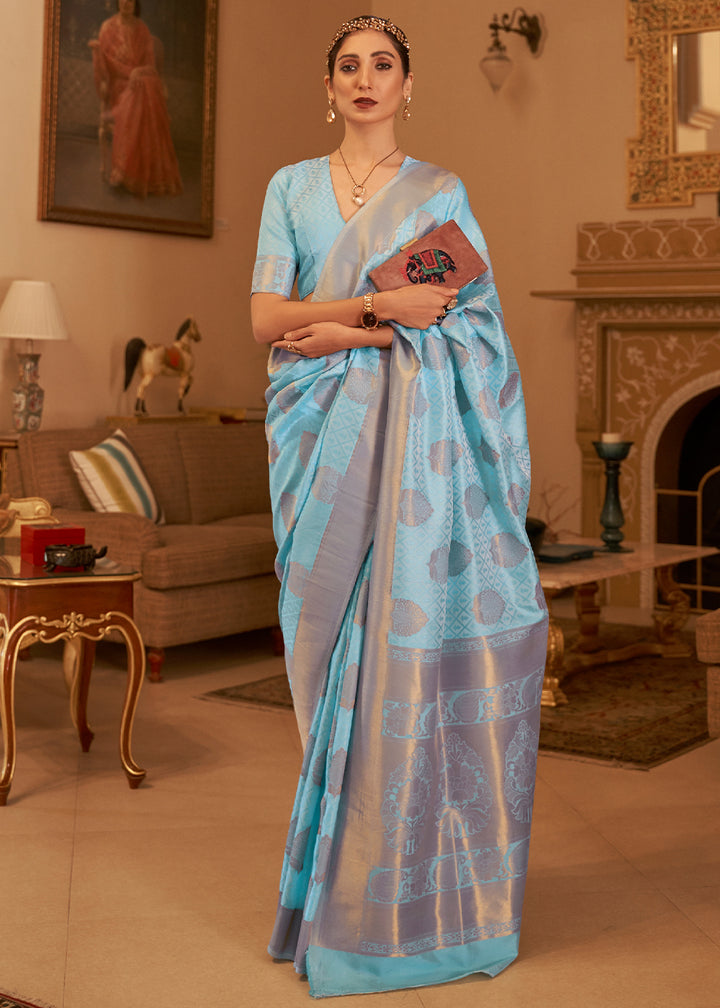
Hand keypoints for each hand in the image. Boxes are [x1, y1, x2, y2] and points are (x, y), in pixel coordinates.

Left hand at [271, 321, 390, 357]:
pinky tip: (300, 346)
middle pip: (292, 350)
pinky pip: (306, 352)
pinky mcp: (320, 353)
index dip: (279, 343)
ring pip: (299, 352)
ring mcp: (314, 354)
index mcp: (304, 345)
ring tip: (285, 345)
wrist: (347, 338)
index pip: (287, 345)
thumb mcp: (313, 328)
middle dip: (284, 346)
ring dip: (292, 348)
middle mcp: (307, 352)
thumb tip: (286, 337)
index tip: (271, 343)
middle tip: (275, 343)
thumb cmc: (331, 329)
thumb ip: (299, 333)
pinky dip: (300, 349)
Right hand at [376, 286, 458, 329]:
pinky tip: (415, 315)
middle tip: (424, 303)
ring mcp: (432, 319)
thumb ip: (443, 290)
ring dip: (430, 314)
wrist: (393, 305)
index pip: (450, 300)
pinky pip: (427, 323)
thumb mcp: (426, 287)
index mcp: (440, 299)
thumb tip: (456, 292)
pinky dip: (423, 320)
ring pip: (435, 316)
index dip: (444, 298)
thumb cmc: (408, 293)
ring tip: (418, 309)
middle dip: (437, 306)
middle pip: (443, 309)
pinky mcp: (424, 326)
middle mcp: (438, 310)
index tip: (436, 297)